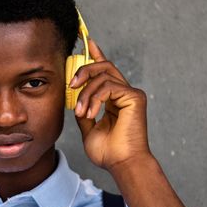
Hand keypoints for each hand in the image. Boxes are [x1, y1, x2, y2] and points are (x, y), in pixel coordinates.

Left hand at [70, 39, 151, 170]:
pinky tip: (90, 113)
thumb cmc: (108, 152)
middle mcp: (124, 93)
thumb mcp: (88, 128)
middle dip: (84, 71)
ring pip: (103, 76)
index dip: (97, 55)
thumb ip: (84, 110)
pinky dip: (95, 98)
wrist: (121, 164)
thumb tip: (75, 99)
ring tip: (81, 112)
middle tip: (71, 84)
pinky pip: (108, 86)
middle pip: (103, 67)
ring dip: (86, 93)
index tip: (88, 42)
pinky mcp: (134, 97)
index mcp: (114, 99)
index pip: (105, 72)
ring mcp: (131, 94)